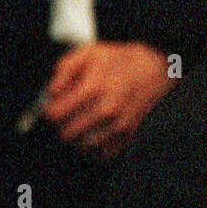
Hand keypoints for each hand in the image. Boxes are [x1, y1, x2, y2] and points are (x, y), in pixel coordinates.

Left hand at [44, 41, 173, 157]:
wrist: (155, 68)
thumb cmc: (119, 60)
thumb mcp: (88, 53)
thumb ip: (64, 70)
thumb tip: (52, 93)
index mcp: (93, 88)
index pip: (55, 115)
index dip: (51, 109)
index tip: (56, 104)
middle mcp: (107, 110)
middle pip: (67, 134)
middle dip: (63, 124)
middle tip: (70, 113)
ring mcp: (120, 125)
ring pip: (83, 146)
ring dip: (79, 137)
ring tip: (84, 122)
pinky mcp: (129, 136)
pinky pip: (103, 154)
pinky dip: (96, 147)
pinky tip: (97, 131)